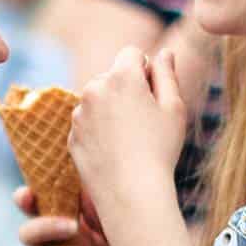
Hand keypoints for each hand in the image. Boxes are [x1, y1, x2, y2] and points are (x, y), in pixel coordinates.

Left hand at [70, 45, 186, 221]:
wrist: (131, 194)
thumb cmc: (160, 149)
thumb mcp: (174, 108)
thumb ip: (167, 74)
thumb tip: (164, 52)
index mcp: (121, 76)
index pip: (131, 53)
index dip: (145, 70)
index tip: (153, 94)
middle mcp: (94, 89)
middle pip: (112, 77)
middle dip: (126, 89)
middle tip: (143, 122)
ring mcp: (79, 114)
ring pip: (97, 101)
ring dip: (110, 110)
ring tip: (129, 140)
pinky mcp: (72, 136)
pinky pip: (87, 124)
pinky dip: (99, 132)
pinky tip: (115, 152)